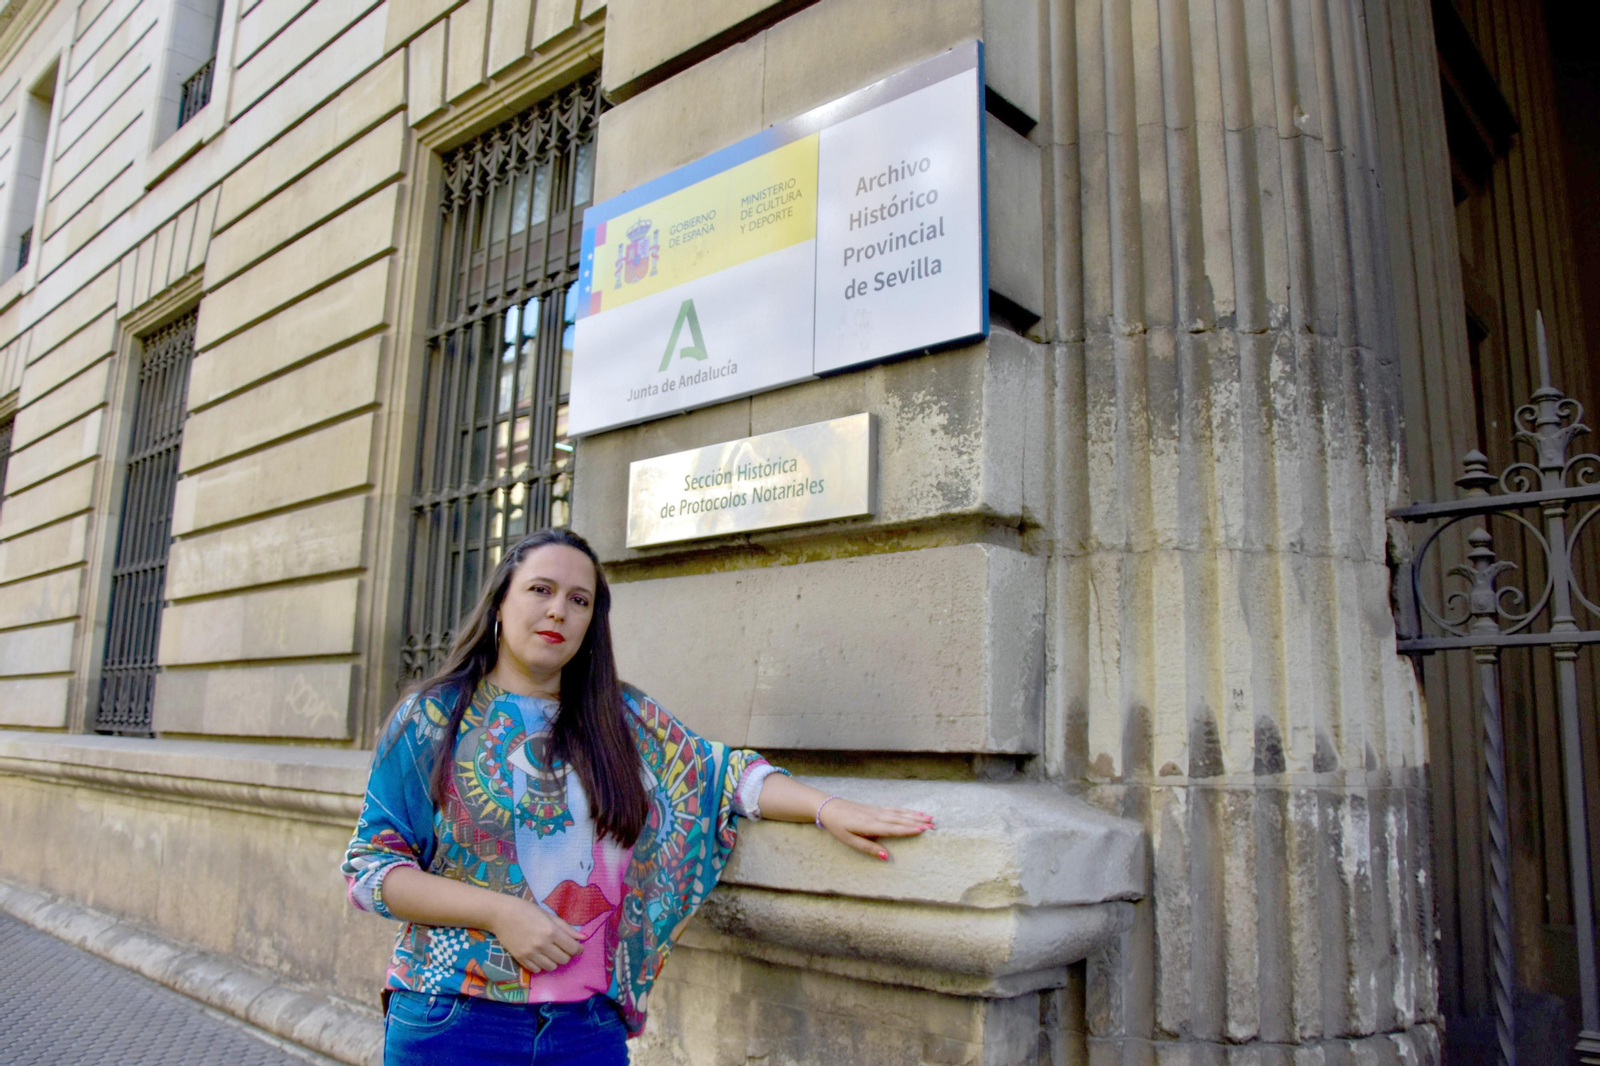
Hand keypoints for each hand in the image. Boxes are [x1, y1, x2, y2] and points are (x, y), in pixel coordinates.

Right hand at [488, 895, 582, 972]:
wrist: (501, 914)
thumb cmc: (526, 910)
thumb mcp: (548, 915)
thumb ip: (566, 928)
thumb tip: (583, 938)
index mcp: (551, 931)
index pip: (572, 948)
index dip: (578, 949)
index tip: (577, 947)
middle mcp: (542, 944)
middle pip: (564, 959)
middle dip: (567, 954)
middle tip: (563, 948)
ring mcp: (531, 954)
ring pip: (552, 967)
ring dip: (554, 961)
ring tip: (550, 952)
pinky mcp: (520, 959)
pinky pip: (537, 970)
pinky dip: (541, 965)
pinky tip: (539, 956)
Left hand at [817, 798, 933, 860]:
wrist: (830, 808)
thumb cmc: (838, 827)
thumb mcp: (849, 841)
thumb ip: (868, 848)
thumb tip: (886, 856)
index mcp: (869, 825)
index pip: (892, 828)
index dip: (907, 829)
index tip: (922, 830)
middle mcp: (876, 816)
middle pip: (900, 819)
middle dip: (916, 822)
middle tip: (933, 825)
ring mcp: (877, 811)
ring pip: (899, 813)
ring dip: (915, 815)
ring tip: (929, 818)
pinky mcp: (876, 808)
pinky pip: (894, 809)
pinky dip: (906, 811)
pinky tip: (914, 812)